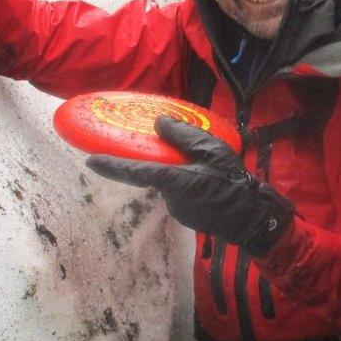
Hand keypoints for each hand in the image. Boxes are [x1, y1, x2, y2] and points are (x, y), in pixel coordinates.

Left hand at [86, 117, 293, 256]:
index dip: (111, 166)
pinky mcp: (184, 215)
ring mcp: (176, 209)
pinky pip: (179, 193)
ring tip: (206, 166)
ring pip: (169, 182)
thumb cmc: (233, 182)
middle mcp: (169, 197)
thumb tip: (159, 122)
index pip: (135, 171)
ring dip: (179, 172)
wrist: (251, 218)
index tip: (90, 161)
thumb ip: (184, 136)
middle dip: (160, 160)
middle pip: (155, 173)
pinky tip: (208, 180)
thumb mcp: (213, 150)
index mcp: (173, 180)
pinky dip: (187, 183)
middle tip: (174, 149)